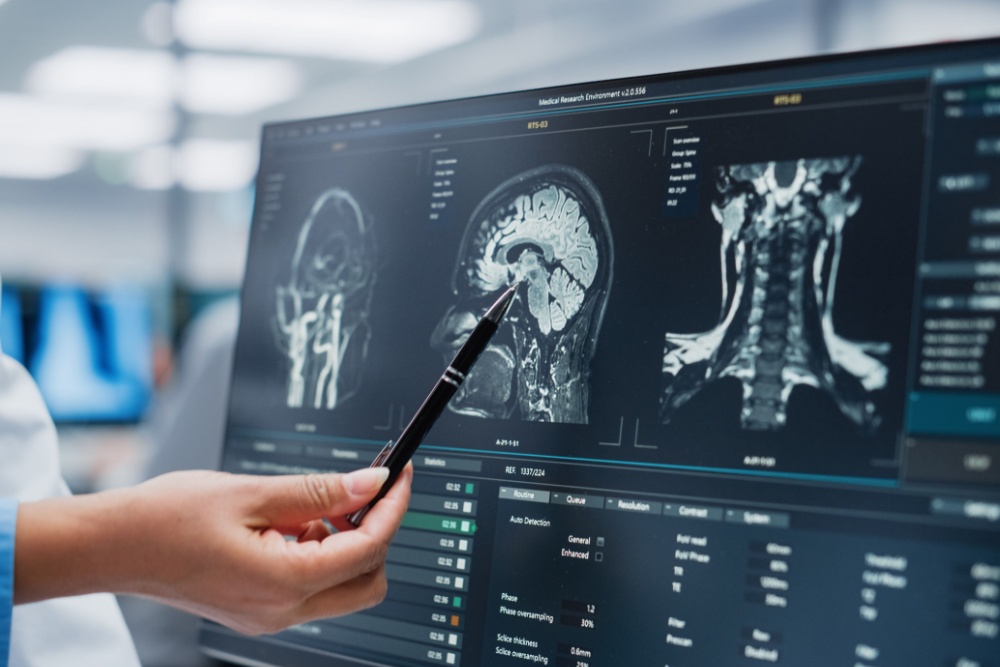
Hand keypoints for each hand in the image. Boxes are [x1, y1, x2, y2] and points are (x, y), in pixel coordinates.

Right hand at [14, 465, 412, 634]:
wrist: (111, 547)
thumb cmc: (166, 518)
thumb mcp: (252, 493)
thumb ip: (320, 492)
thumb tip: (371, 483)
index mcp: (283, 583)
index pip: (368, 549)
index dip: (392, 507)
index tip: (399, 473)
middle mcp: (281, 612)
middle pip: (367, 582)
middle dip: (375, 534)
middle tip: (360, 491)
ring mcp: (269, 616)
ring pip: (342, 587)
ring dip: (343, 543)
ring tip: (305, 506)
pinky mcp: (258, 610)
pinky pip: (310, 587)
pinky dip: (316, 553)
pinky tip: (288, 523)